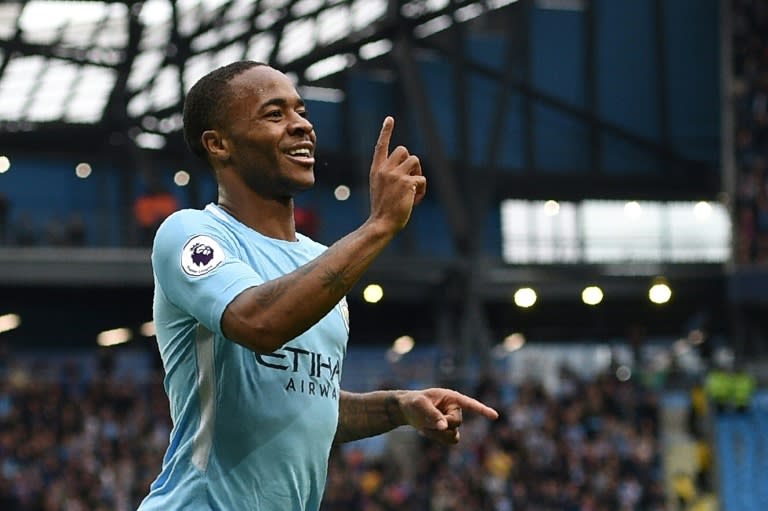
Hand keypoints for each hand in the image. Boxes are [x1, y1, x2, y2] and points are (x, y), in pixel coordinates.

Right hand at [368, 116, 426, 232]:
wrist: (382, 223)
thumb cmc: (383, 209)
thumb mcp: (380, 188)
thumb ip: (390, 175)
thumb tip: (410, 167)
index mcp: (376, 170)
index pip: (381, 146)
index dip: (386, 131)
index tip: (389, 119)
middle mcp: (384, 169)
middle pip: (404, 150)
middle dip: (411, 162)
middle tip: (410, 178)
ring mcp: (395, 175)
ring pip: (415, 160)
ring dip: (418, 173)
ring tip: (413, 189)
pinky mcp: (406, 182)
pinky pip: (422, 178)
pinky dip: (422, 189)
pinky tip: (415, 200)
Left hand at [398, 388, 498, 444]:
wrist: (407, 410)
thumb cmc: (414, 402)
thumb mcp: (419, 405)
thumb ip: (432, 414)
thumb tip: (444, 427)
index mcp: (452, 398)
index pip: (470, 404)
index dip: (483, 410)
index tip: (495, 416)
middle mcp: (455, 409)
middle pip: (457, 423)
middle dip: (441, 424)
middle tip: (425, 419)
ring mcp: (453, 421)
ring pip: (454, 435)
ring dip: (438, 434)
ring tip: (425, 426)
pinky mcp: (449, 431)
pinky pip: (450, 441)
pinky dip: (438, 439)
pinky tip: (427, 431)